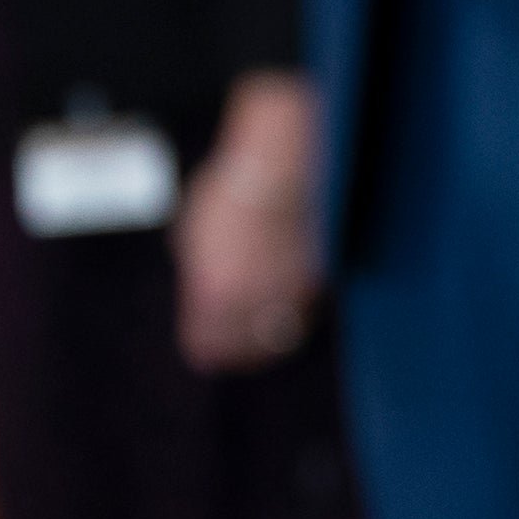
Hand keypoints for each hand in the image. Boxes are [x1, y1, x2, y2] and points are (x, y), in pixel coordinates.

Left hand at [178, 74, 323, 372]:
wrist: (287, 166)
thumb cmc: (236, 189)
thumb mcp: (196, 228)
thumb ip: (198, 262)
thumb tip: (201, 276)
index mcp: (214, 292)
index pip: (206, 341)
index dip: (205, 347)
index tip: (206, 352)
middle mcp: (254, 302)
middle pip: (249, 346)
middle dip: (242, 351)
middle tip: (238, 353)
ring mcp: (292, 293)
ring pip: (284, 333)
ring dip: (274, 339)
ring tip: (269, 339)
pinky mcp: (322, 279)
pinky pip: (306, 310)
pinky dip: (298, 313)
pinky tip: (293, 307)